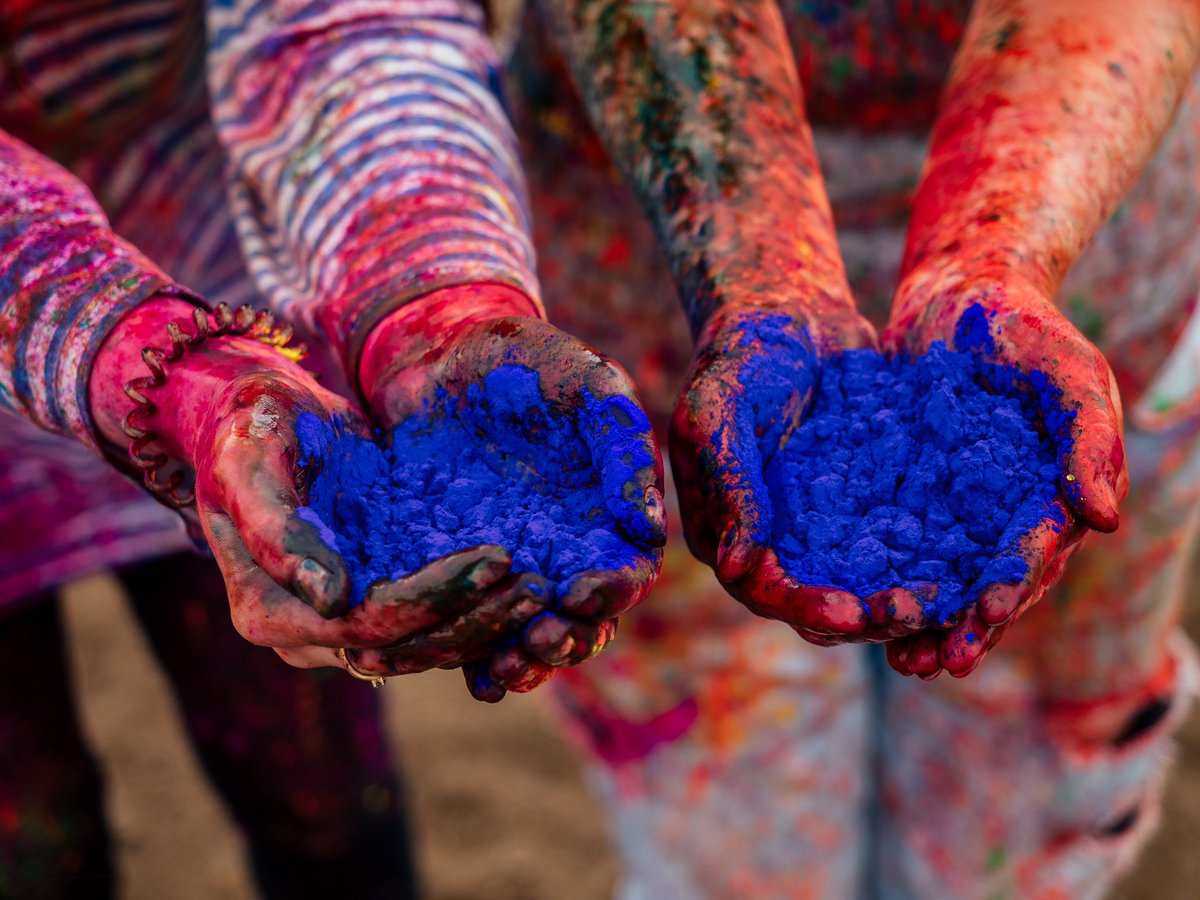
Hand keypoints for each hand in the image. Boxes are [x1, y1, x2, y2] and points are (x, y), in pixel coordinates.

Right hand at [90, 301, 545, 673]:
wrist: (259, 418)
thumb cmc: (248, 430)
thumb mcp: (251, 466)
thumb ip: (280, 533)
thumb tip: (333, 600)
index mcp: (267, 612)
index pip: (366, 626)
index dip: (435, 599)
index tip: (496, 558)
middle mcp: (307, 635)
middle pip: (405, 650)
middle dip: (475, 620)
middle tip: (538, 584)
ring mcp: (344, 627)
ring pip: (426, 647)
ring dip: (487, 624)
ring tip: (544, 588)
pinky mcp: (379, 604)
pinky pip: (435, 625)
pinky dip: (480, 612)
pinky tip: (529, 587)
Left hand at [357, 286, 664, 700]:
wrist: (442, 355)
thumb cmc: (529, 361)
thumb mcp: (587, 385)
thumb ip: (622, 448)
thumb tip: (647, 529)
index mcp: (603, 519)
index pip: (622, 576)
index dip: (611, 594)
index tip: (586, 594)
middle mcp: (561, 556)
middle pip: (576, 623)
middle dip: (563, 642)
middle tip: (540, 640)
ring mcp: (506, 570)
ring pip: (521, 637)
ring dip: (518, 662)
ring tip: (501, 670)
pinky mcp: (453, 571)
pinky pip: (463, 622)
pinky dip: (464, 654)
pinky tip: (462, 669)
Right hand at [671, 305, 936, 644]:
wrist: (790, 316)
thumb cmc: (740, 357)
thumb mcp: (718, 412)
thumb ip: (729, 484)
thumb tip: (736, 565)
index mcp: (724, 531)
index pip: (760, 588)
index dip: (803, 605)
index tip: (848, 612)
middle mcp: (772, 543)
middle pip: (815, 601)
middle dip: (863, 615)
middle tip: (912, 613)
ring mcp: (819, 529)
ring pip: (859, 584)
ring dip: (896, 598)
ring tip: (944, 601)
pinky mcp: (861, 508)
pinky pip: (893, 545)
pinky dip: (923, 560)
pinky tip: (965, 564)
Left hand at [881, 268, 1127, 676]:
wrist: (958, 296)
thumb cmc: (1025, 328)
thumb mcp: (1068, 371)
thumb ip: (1088, 438)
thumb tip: (1106, 520)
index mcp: (1052, 498)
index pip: (1033, 558)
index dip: (1010, 590)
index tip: (984, 617)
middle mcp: (1004, 516)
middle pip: (985, 586)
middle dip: (963, 629)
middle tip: (933, 664)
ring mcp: (954, 510)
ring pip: (939, 580)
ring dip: (921, 623)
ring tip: (898, 659)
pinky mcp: (909, 495)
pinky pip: (893, 545)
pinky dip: (878, 577)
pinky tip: (849, 604)